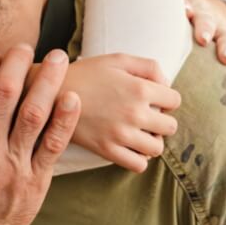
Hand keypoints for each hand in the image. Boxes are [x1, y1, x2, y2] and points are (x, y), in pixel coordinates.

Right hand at [0, 46, 79, 224]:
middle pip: (5, 92)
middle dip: (18, 62)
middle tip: (26, 47)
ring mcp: (12, 165)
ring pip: (33, 113)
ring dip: (48, 81)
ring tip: (60, 58)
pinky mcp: (35, 180)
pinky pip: (53, 145)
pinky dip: (65, 120)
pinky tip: (72, 98)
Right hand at [64, 54, 179, 172]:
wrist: (50, 93)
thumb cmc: (85, 74)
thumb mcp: (117, 59)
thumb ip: (148, 66)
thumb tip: (166, 83)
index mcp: (139, 88)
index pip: (175, 100)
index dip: (165, 98)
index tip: (152, 98)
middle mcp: (134, 113)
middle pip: (170, 127)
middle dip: (161, 120)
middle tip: (144, 115)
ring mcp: (121, 134)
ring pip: (157, 148)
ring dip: (151, 140)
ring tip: (137, 132)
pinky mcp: (107, 150)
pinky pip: (139, 165)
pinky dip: (138, 158)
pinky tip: (128, 146)